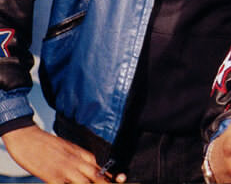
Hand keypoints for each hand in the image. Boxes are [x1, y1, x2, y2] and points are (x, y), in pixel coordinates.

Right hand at [2, 124, 116, 181]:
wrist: (26, 137)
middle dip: (105, 183)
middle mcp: (75, 161)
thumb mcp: (67, 147)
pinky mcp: (51, 176)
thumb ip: (78, 157)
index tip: (118, 179)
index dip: (110, 174)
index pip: (100, 164)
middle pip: (96, 174)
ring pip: (84, 182)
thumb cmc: (45, 143)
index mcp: (79, 153)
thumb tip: (89, 165)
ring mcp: (64, 169)